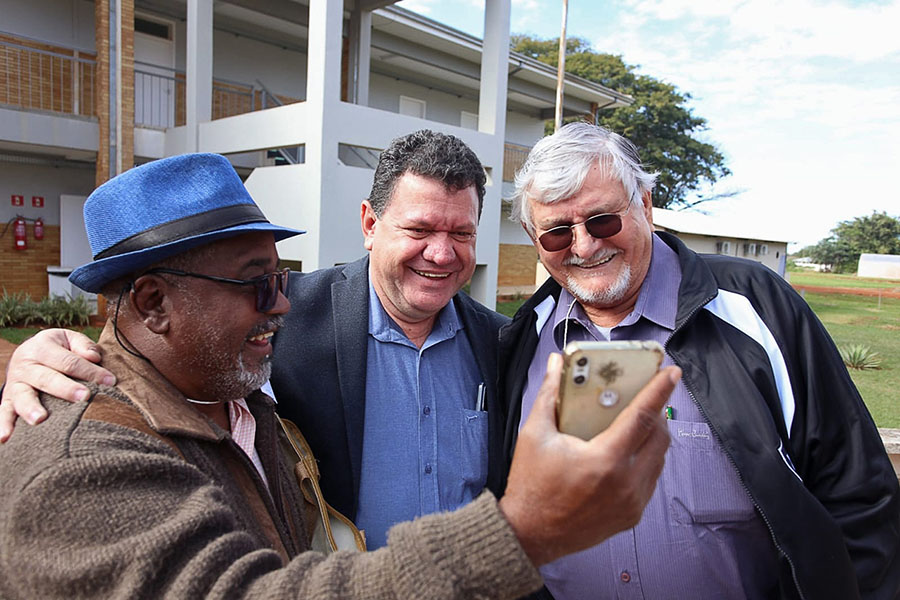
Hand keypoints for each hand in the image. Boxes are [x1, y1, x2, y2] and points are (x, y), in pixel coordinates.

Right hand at [0, 329, 115, 441]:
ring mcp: (15, 384)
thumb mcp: (68, 339)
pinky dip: (3, 425)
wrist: (27, 353)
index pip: (69, 361)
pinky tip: (5, 438)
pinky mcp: (8, 400)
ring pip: (23, 396)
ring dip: (31, 408)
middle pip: (47, 378)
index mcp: (41, 347)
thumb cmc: (57, 349)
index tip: (110, 381)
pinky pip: (3, 412)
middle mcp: (25, 365)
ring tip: (41, 419)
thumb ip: (83, 345)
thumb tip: (95, 357)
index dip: (90, 371)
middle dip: (66, 389)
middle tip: (85, 396)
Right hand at [499, 353, 677, 566]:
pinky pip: (651, 480)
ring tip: (637, 422)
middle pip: (660, 437)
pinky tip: (629, 452)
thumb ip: (549, 395)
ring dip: (654, 437)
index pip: (642, 416)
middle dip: (658, 412)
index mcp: (604, 460)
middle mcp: (625, 483)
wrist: (529, 533)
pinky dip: (647, 460)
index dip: (659, 390)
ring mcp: (632, 502)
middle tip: (646, 397)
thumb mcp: (535, 434)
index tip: (671, 373)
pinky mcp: (632, 515)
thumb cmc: (530, 486)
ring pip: (660, 459)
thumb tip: (555, 365)